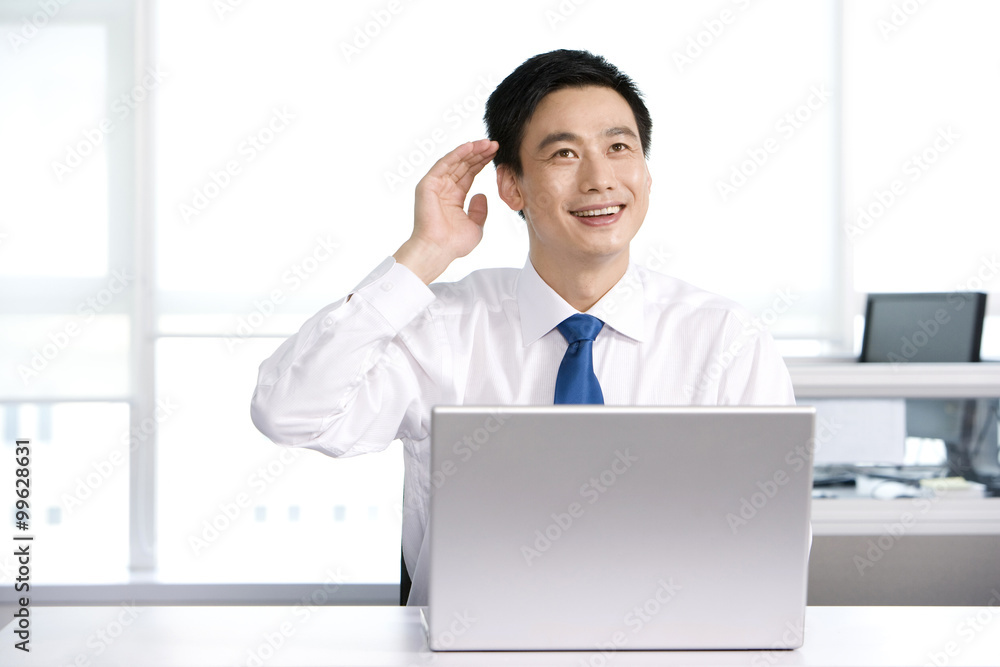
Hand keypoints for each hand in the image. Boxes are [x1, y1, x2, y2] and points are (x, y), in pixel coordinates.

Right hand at [393, 139, 498, 283]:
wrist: (438, 250)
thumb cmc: (453, 244)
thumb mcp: (475, 226)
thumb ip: (479, 210)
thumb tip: (482, 195)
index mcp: (454, 197)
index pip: (469, 173)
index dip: (482, 162)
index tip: (496, 153)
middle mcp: (444, 188)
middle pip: (464, 165)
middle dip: (479, 154)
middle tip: (495, 144)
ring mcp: (435, 185)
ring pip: (455, 161)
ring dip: (471, 151)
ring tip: (487, 143)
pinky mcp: (428, 184)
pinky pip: (444, 164)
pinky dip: (457, 154)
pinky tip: (470, 146)